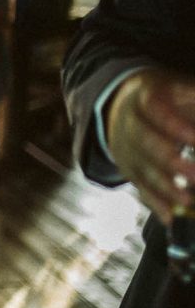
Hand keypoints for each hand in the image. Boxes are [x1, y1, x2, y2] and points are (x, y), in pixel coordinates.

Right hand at [106, 69, 194, 224]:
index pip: (155, 111)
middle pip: (146, 143)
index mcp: (143, 98)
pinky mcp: (128, 169)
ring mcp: (126, 148)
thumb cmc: (165, 98)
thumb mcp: (179, 90)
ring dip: (165, 187)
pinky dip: (155, 203)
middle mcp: (129, 124)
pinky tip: (170, 217)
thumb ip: (194, 99)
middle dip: (171, 161)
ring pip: (142, 169)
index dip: (174, 126)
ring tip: (187, 200)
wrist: (119, 105)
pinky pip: (140, 187)